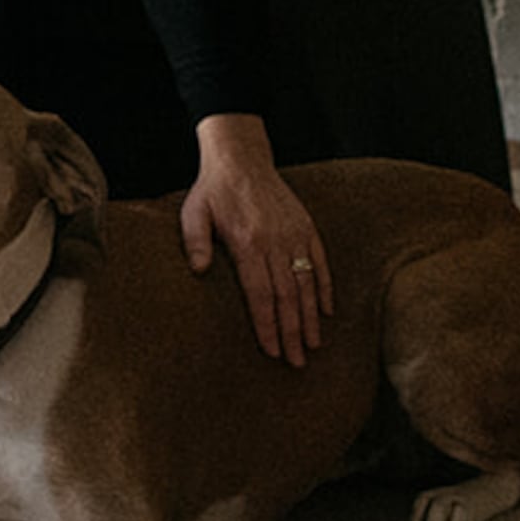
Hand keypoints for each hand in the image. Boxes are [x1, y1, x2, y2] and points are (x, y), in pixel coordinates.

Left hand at [178, 113, 325, 366]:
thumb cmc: (212, 191)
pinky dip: (324, 288)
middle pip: (286, 296)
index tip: (272, 351)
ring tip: (313, 346)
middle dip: (292, 332)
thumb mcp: (193, 213)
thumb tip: (197, 271)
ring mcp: (294, 234)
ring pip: (306, 284)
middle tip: (296, 362)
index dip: (267, 324)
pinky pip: (320, 262)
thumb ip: (194, 242)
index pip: (260, 293)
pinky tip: (326, 312)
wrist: (240, 158)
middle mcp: (275, 241)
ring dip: (310, 317)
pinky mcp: (306, 227)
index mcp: (247, 242)